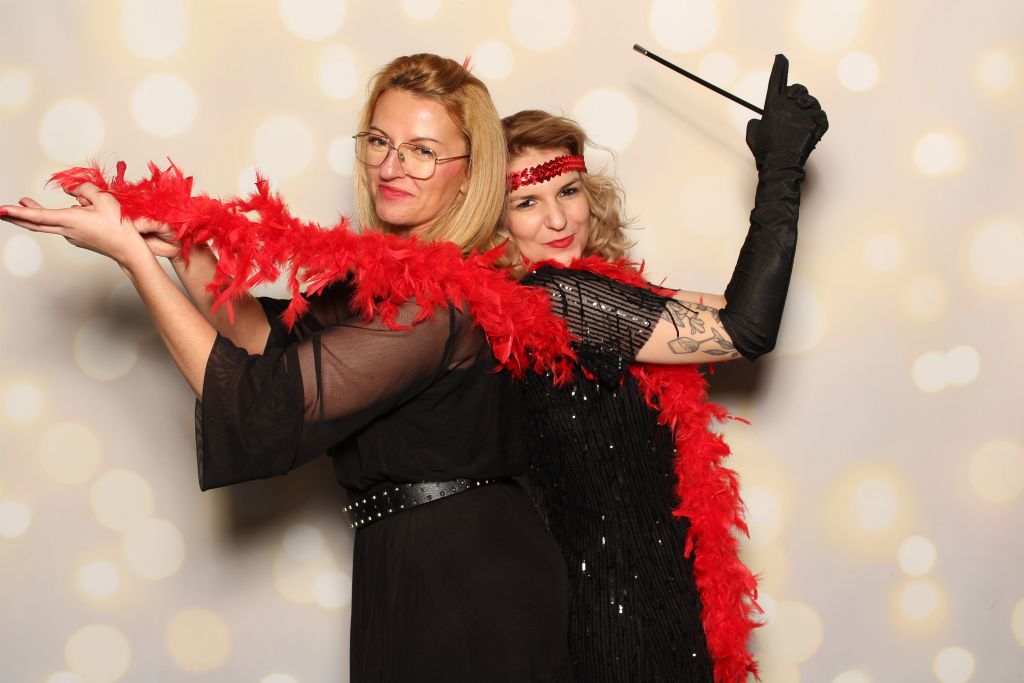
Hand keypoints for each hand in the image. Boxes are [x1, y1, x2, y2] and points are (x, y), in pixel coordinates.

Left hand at [1, 184, 153, 268]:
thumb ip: (84, 189)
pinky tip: (75, 210)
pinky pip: (63, 225)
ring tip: (27, 201)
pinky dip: (60, 217)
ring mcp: (71, 237)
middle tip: (2, 211)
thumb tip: (70, 190)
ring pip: (49, 223)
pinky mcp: (77, 239)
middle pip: (35, 224)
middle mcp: (66, 230)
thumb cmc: (119, 225)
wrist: (128, 249)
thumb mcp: (103, 198)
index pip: (38, 216)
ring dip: (37, 213)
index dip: (19, 212)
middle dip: (16, 216)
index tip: (3, 209)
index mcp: (70, 220)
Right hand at [745, 54, 828, 165]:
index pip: (777, 79)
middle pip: (797, 89)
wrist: (781, 164)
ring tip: (801, 123)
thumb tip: (758, 119)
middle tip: (794, 108)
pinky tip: (809, 129)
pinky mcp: (818, 121)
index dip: (779, 67)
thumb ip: (755, 122)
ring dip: (807, 108)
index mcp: (774, 105)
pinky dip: (816, 120)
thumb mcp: (753, 134)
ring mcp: (805, 112)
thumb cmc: (766, 151)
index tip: (781, 58)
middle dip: (796, 95)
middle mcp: (790, 104)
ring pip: (811, 101)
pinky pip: (820, 114)